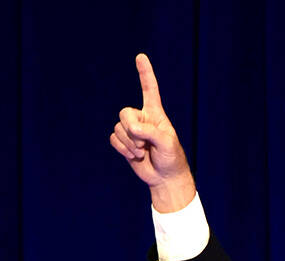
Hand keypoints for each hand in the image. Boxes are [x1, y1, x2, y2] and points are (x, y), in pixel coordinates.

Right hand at [110, 53, 194, 211]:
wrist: (165, 178)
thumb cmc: (171, 158)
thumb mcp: (166, 143)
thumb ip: (150, 132)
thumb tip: (132, 129)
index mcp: (156, 114)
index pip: (150, 90)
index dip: (145, 73)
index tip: (141, 57)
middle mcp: (142, 119)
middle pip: (125, 113)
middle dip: (132, 130)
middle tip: (144, 144)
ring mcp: (132, 131)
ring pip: (118, 128)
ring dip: (129, 143)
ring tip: (143, 152)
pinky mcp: (124, 143)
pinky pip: (113, 139)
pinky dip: (122, 149)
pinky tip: (134, 156)